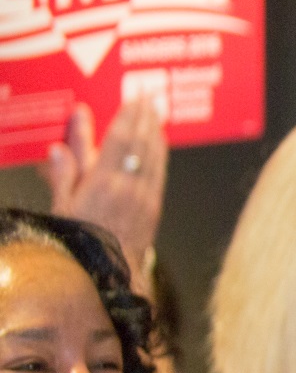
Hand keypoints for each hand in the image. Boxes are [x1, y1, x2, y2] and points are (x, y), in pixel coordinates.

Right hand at [40, 99, 166, 279]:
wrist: (109, 277)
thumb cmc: (80, 243)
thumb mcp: (63, 208)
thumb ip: (64, 175)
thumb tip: (59, 147)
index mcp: (105, 184)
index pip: (121, 141)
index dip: (128, 117)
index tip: (133, 97)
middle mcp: (131, 187)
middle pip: (142, 144)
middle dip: (145, 117)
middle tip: (148, 95)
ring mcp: (146, 197)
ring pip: (155, 156)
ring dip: (155, 131)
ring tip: (155, 112)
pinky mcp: (154, 207)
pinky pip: (160, 172)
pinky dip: (160, 152)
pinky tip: (159, 143)